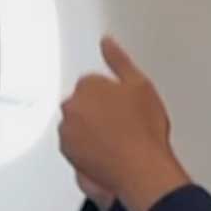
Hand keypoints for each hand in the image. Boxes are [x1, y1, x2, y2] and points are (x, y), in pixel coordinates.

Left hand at [58, 37, 189, 210]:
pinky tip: (108, 152)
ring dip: (91, 129)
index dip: (111, 95)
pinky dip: (87, 148)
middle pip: (83, 104)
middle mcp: (71, 107)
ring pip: (78, 125)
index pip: (93, 83)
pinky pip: (76, 146)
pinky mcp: (67, 153)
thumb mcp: (140, 84)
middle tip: (124, 123)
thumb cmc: (143, 131)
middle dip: (99, 110)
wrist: (141, 168)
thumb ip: (119, 60)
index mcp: (87, 85)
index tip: (125, 106)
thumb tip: (106, 42)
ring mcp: (67, 131)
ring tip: (118, 139)